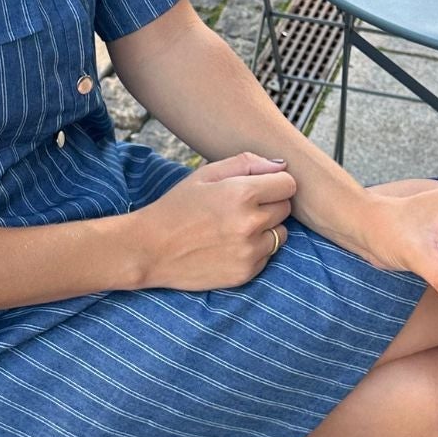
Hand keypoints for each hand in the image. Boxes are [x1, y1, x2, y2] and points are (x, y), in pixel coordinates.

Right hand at [138, 152, 296, 290]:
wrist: (149, 249)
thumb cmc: (177, 207)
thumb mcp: (206, 174)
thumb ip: (246, 163)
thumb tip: (280, 165)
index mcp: (243, 193)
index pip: (288, 184)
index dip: (275, 183)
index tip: (260, 187)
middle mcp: (251, 223)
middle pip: (286, 209)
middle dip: (270, 204)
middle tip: (241, 207)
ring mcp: (249, 251)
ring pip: (281, 234)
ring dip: (266, 229)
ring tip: (236, 227)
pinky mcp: (245, 273)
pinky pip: (267, 256)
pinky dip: (255, 250)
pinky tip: (229, 245)